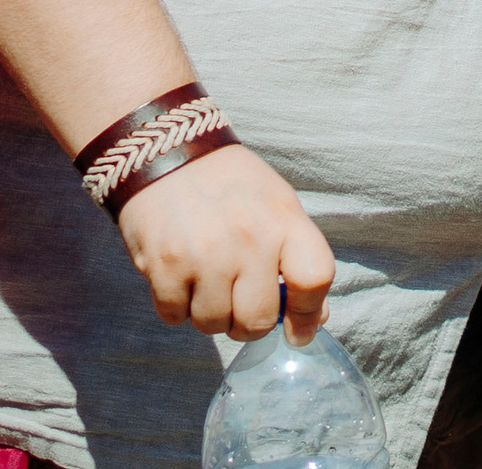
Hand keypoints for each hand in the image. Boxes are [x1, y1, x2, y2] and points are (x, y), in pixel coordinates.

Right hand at [116, 143, 334, 343]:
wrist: (166, 151)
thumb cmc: (231, 185)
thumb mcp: (277, 206)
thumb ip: (299, 258)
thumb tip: (317, 317)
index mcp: (285, 220)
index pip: (315, 279)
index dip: (310, 314)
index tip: (300, 329)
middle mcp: (249, 239)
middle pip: (258, 319)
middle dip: (250, 326)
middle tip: (240, 308)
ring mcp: (205, 254)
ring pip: (214, 324)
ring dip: (210, 316)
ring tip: (207, 285)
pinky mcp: (163, 265)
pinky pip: (174, 316)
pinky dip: (176, 308)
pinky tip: (180, 279)